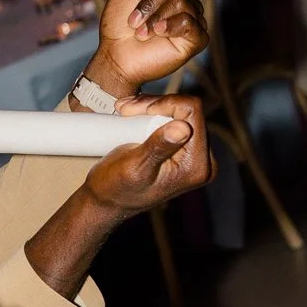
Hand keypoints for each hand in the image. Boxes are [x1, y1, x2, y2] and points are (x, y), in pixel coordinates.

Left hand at [84, 0, 207, 98]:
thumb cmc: (119, 24)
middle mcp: (184, 0)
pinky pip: (191, 23)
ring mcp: (192, 19)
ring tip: (141, 33)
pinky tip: (158, 34)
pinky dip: (171, 26)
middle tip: (133, 21)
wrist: (116, 57)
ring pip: (181, 3)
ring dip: (154, 18)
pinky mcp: (196, 39)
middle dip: (149, 4)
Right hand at [84, 95, 212, 215]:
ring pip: (180, 111)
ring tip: (125, 111)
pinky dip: (153, 113)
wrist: (106, 203)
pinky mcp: (182, 149)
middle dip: (155, 105)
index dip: (164, 103)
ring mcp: (193, 154)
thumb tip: (184, 128)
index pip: (192, 112)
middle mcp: (201, 160)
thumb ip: (158, 148)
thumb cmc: (115, 190)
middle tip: (125, 109)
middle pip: (187, 111)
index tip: (135, 109)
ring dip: (151, 107)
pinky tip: (134, 115)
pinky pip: (174, 119)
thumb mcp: (134, 168)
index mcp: (196, 166)